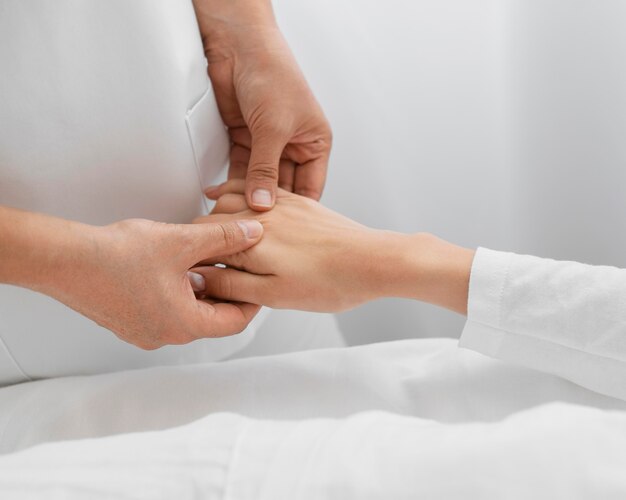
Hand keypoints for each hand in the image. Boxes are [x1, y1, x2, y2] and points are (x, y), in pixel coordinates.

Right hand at [27, 215, 263, 349]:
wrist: (66, 260)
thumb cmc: (117, 255)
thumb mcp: (182, 241)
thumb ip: (223, 238)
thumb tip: (253, 232)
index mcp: (185, 324)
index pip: (235, 321)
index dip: (252, 299)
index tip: (259, 281)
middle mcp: (166, 336)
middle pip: (212, 319)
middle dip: (226, 292)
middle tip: (237, 267)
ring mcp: (145, 332)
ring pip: (188, 313)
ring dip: (201, 291)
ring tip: (207, 262)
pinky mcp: (129, 322)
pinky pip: (166, 311)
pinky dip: (179, 293)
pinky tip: (176, 267)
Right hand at [192, 180, 402, 311]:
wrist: (373, 261)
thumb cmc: (331, 281)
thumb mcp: (275, 295)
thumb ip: (232, 285)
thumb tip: (200, 279)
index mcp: (251, 242)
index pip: (203, 240)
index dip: (192, 255)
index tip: (191, 268)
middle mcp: (262, 216)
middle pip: (214, 216)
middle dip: (204, 234)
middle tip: (201, 254)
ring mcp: (281, 205)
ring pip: (233, 197)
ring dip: (218, 210)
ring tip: (212, 228)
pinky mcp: (297, 201)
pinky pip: (259, 189)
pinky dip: (240, 193)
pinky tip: (237, 200)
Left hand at [193, 0, 331, 209]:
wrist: (239, 46)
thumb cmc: (273, 74)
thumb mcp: (273, 128)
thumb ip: (266, 169)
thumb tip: (263, 204)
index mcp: (314, 143)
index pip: (310, 187)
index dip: (300, 212)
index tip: (288, 234)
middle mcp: (293, 146)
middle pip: (283, 187)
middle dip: (271, 207)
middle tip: (259, 230)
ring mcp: (267, 144)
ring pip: (260, 181)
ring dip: (249, 198)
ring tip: (239, 220)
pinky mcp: (244, 139)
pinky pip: (241, 170)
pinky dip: (233, 184)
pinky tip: (226, 199)